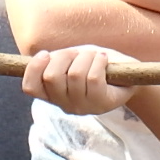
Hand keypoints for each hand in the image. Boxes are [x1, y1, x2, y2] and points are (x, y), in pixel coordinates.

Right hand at [22, 47, 136, 114]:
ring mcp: (84, 107)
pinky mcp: (102, 103)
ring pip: (74, 75)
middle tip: (77, 53)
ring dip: (85, 56)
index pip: (30, 87)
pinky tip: (103, 59)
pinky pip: (93, 78)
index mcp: (52, 95)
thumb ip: (56, 60)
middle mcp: (65, 105)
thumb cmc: (95, 65)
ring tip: (93, 56)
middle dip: (64, 55)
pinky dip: (98, 61)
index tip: (45, 53)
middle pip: (52, 77)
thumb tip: (43, 57)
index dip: (34, 68)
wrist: (128, 75)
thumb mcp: (72, 61)